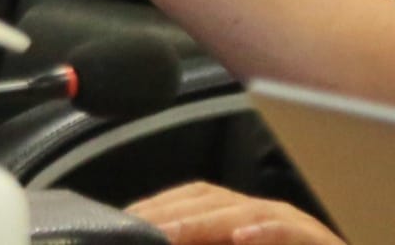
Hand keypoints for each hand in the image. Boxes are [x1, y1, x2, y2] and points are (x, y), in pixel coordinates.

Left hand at [128, 182, 345, 244]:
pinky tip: (241, 237)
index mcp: (238, 216)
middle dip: (168, 212)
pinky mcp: (319, 242)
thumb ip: (197, 243)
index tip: (120, 219)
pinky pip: (290, 231)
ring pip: (243, 212)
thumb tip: (158, 242)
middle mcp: (261, 213)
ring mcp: (291, 224)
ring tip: (170, 232)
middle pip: (208, 201)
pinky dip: (266, 232)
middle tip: (133, 224)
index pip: (190, 200)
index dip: (155, 207)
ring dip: (203, 221)